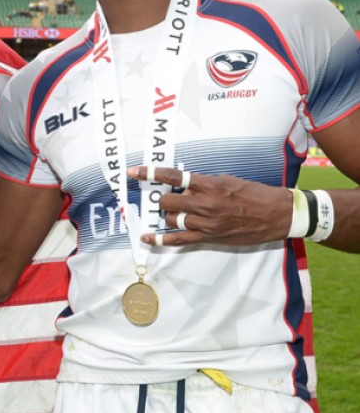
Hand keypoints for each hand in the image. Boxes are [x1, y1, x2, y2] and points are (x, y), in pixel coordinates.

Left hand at [128, 166, 291, 246]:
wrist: (279, 214)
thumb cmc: (255, 194)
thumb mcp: (228, 180)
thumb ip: (204, 182)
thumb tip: (183, 183)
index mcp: (209, 185)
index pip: (172, 176)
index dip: (149, 173)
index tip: (132, 172)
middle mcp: (205, 203)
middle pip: (167, 201)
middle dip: (163, 199)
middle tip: (164, 197)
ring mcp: (206, 223)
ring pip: (171, 219)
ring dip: (167, 215)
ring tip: (170, 212)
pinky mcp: (210, 238)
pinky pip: (180, 240)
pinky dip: (161, 240)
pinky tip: (147, 238)